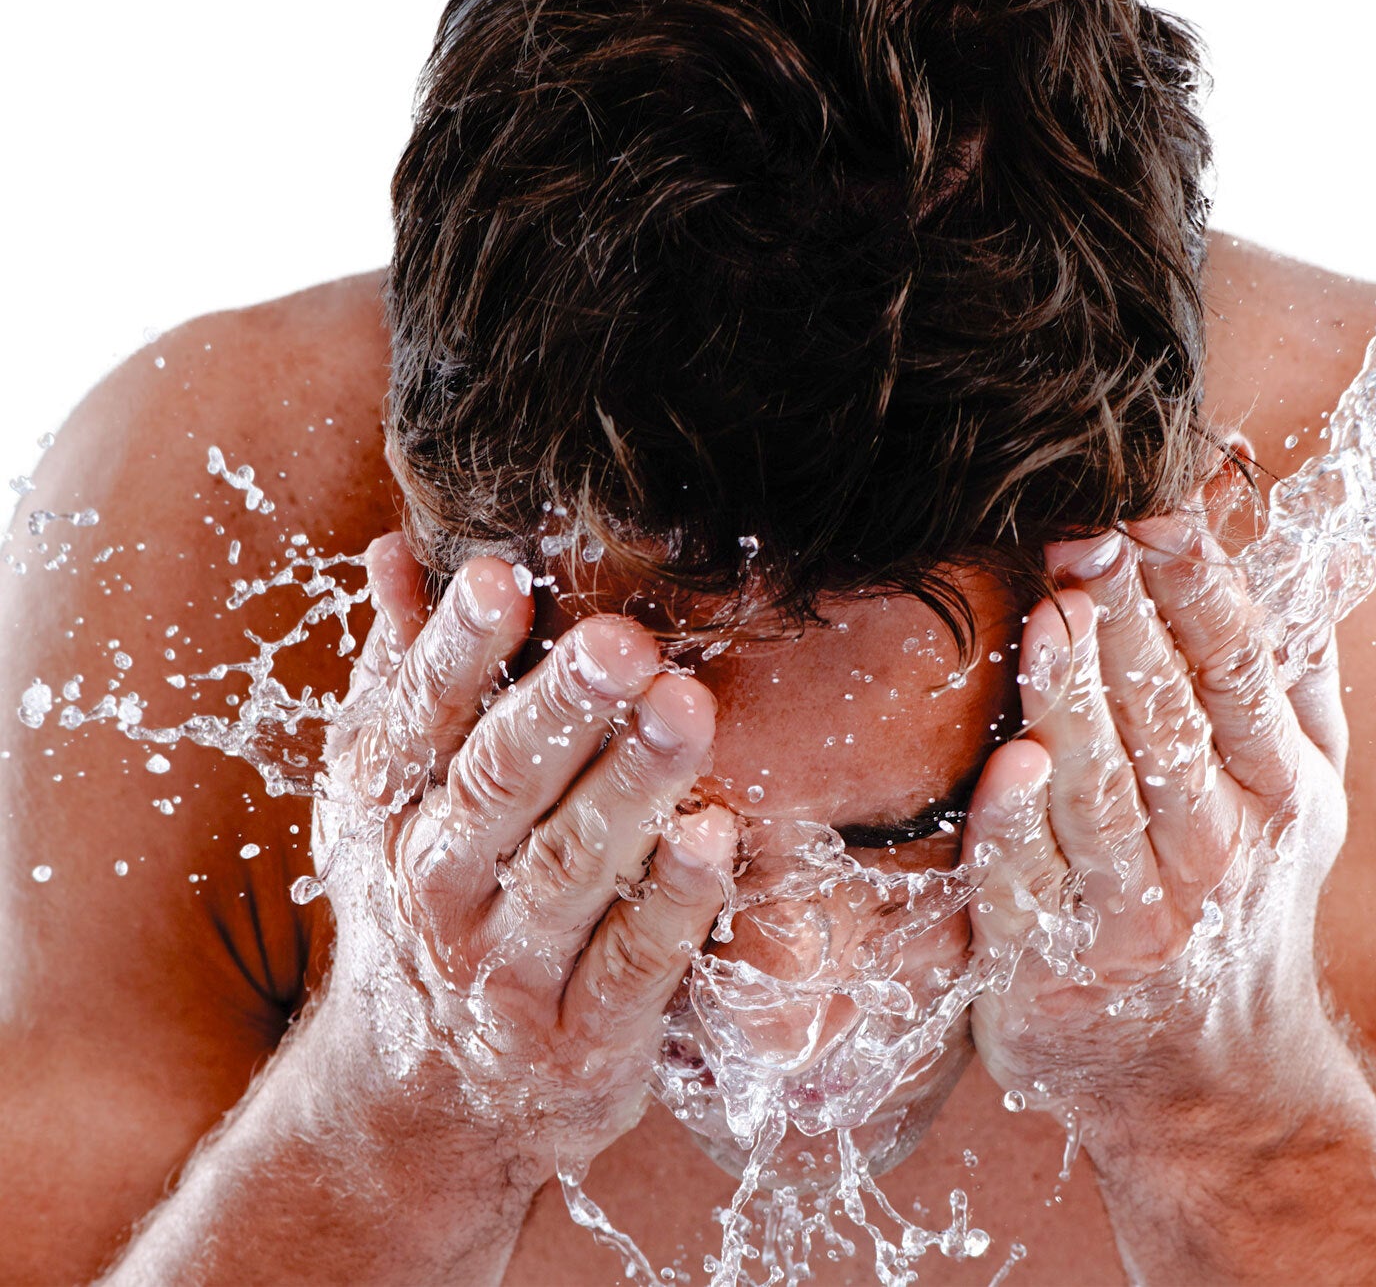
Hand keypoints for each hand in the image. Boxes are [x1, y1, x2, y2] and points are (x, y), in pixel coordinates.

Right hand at [308, 533, 733, 1185]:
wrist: (421, 1100)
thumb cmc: (424, 899)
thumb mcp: (384, 795)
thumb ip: (401, 674)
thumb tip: (398, 550)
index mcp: (392, 813)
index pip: (420, 720)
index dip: (455, 648)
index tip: (502, 577)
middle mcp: (440, 889)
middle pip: (499, 787)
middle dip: (560, 712)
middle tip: (621, 643)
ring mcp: (509, 973)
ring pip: (572, 868)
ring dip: (632, 788)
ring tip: (687, 710)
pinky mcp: (583, 1041)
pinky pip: (635, 964)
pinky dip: (673, 902)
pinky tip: (715, 835)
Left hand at [962, 516, 1349, 1114]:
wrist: (1207, 1082)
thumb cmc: (1241, 902)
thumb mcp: (1297, 796)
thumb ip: (1296, 679)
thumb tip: (1323, 559)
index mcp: (1272, 792)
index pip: (1237, 671)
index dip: (1199, 588)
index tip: (1156, 513)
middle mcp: (1214, 853)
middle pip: (1167, 718)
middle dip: (1126, 623)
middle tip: (1083, 535)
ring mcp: (1135, 917)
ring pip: (1103, 795)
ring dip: (1075, 703)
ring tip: (1051, 618)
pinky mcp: (1049, 967)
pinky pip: (1028, 890)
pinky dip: (1018, 829)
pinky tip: (1009, 763)